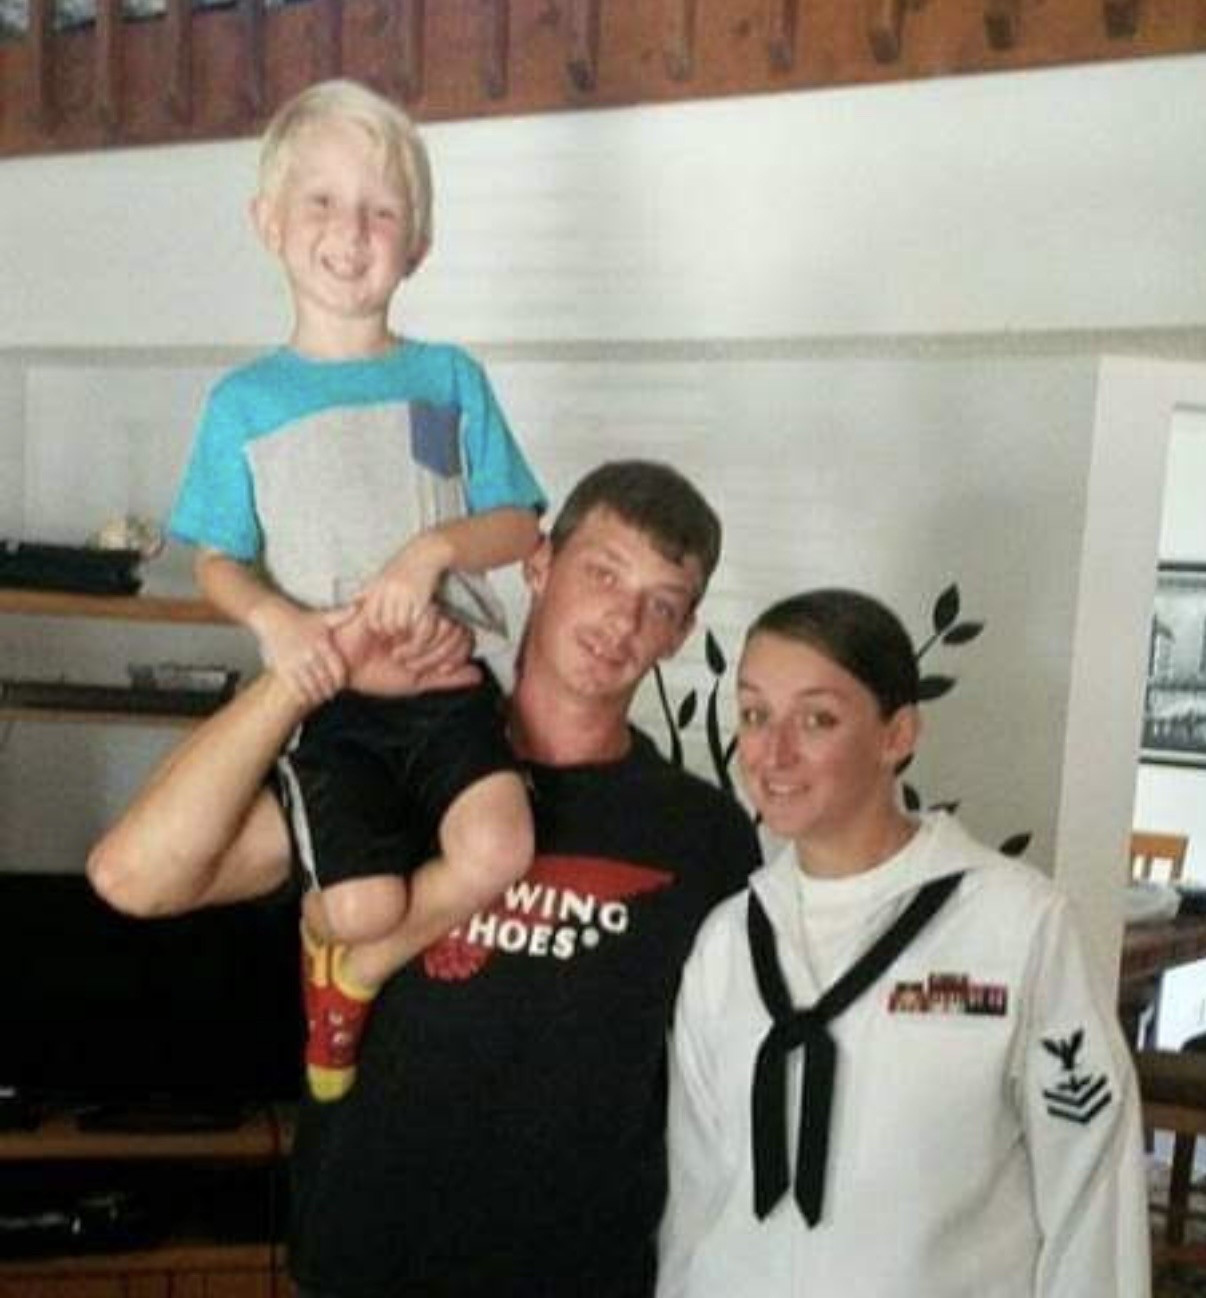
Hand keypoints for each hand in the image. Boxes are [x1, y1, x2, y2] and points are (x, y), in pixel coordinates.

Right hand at [250, 599, 348, 706]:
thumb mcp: (323, 617)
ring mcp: (295, 662)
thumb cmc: (299, 618)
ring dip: (317, 695)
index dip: (341, 681)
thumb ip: (342, 615)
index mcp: (322, 644)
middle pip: (325, 681)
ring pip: (311, 686)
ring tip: (320, 696)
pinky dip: (303, 695)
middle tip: (330, 693)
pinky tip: (306, 697)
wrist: (272, 616)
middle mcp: (310, 654)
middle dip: (329, 690)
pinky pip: (295, 688)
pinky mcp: (282, 667)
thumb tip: (358, 607)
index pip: (338, 669)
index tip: (340, 684)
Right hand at [334, 606, 478, 696]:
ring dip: (425, 650)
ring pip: (446, 624)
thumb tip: (478, 675)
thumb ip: (447, 679)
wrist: (342, 669)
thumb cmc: (374, 674)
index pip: (465, 638)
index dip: (457, 657)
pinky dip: (414, 641)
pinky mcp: (400, 607)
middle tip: (412, 665)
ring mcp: (412, 612)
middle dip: (438, 656)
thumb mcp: (416, 681)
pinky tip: (394, 646)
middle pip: (459, 630)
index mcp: (431, 634)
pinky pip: (426, 619)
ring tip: (400, 656)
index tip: (439, 670)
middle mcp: (424, 620)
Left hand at [359, 536, 447, 637]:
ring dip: (403, 629)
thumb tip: (352, 600)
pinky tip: (416, 619)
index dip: (375, 627)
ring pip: (400, 624)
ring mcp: (406, 594)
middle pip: (386, 623)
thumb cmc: (401, 565)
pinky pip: (415, 619)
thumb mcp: (381, 575)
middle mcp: (390, 591)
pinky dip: (415, 623)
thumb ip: (367, 589)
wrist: (424, 553)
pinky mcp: (422, 597)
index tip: (381, 629)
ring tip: (405, 627)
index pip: (371, 616)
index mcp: (378, 586)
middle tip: (395, 632)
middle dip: (390, 631)